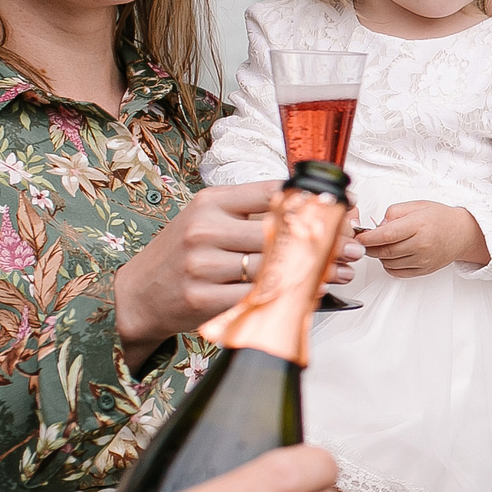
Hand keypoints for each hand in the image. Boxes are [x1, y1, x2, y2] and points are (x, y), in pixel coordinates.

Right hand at [113, 182, 361, 366]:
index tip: (345, 208)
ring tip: (344, 269)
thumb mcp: (207, 218)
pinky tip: (313, 291)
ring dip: (317, 270)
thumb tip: (310, 205)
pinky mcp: (204, 298)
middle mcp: (205, 229)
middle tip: (354, 246)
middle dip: (325, 240)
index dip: (314, 201)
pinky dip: (291, 294)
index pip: (272, 193)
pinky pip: (259, 295)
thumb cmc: (182, 253)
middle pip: (280, 232)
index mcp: (211, 202)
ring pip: (275, 265)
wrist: (137, 294)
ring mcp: (203, 265)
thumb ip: (251, 211)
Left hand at [360, 201, 489, 276]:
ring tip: (384, 245)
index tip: (359, 236)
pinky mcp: (423, 270)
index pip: (386, 235)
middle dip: (370, 247)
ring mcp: (423, 259)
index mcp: (419, 225)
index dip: (367, 238)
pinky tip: (392, 256)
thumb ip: (394, 212)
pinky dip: (389, 265)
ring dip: (380, 256)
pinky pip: (397, 272)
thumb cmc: (441, 218)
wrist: (462, 233)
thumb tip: (378, 226)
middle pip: (385, 251)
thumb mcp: (417, 205)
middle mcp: (422, 244)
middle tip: (365, 241)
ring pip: (389, 263)